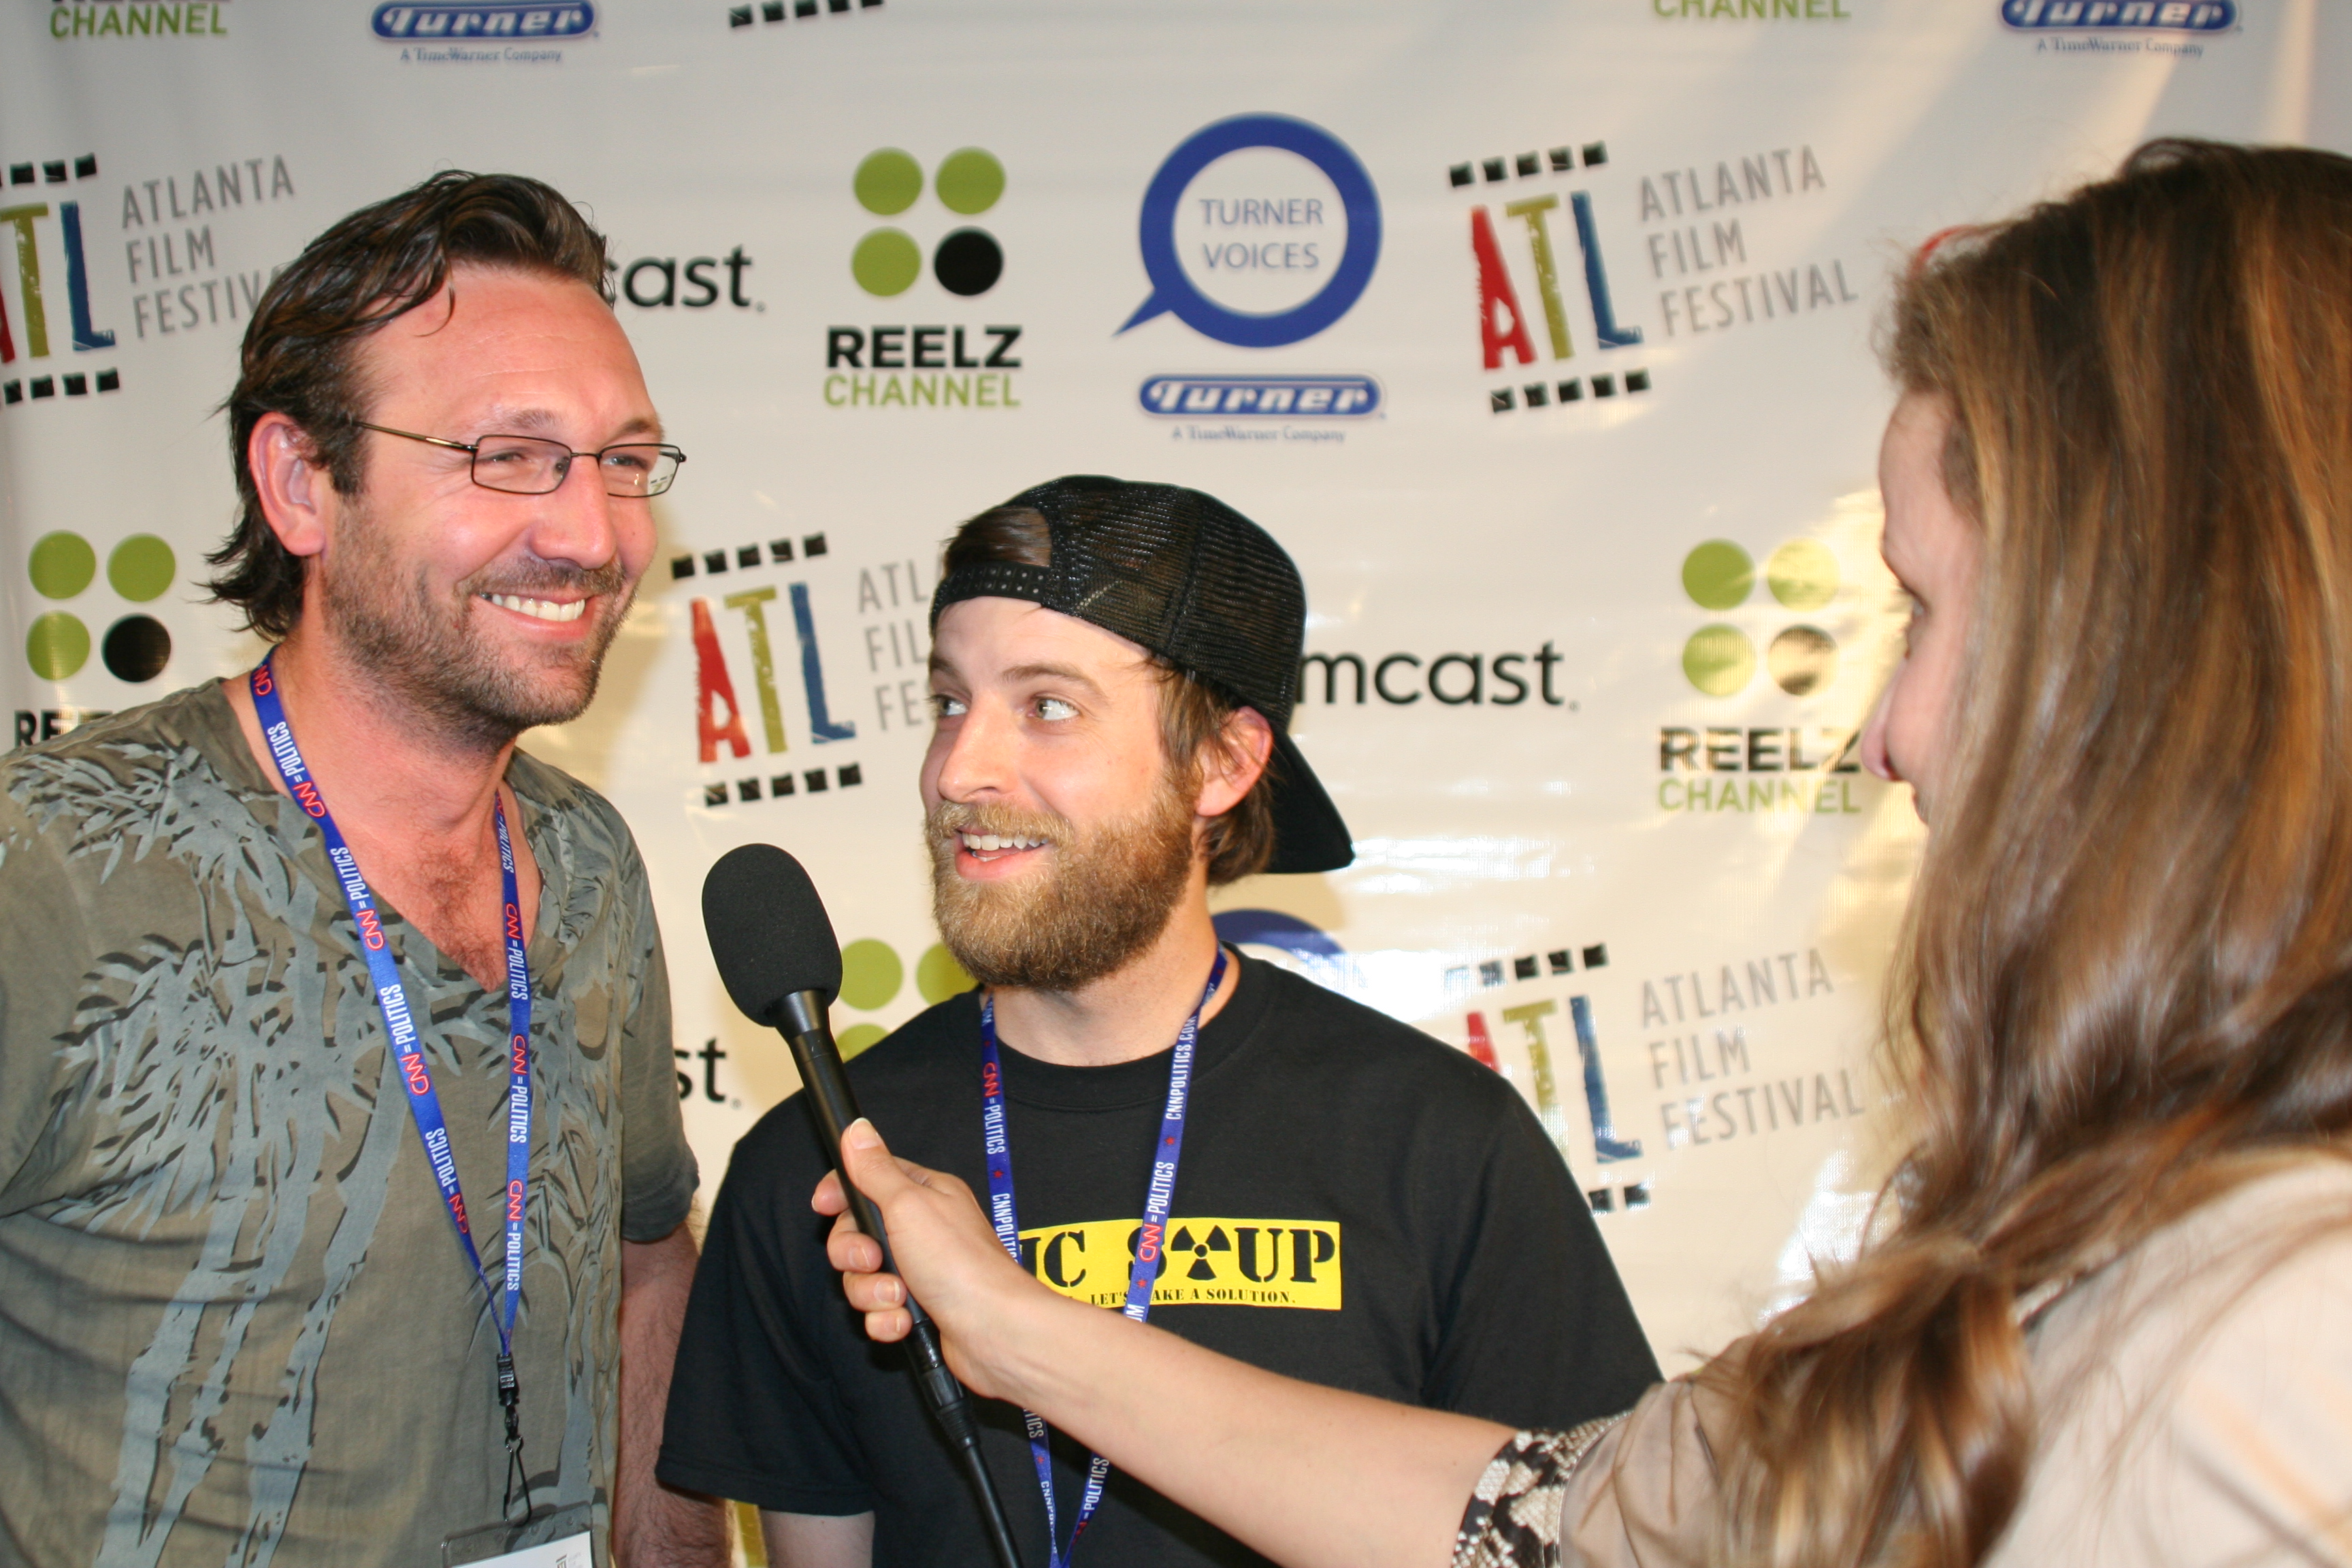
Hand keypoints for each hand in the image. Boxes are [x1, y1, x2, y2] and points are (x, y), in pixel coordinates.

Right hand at [815, 1118, 1065, 1401]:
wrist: (993, 1330)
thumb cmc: (961, 1264)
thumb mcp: (908, 1204)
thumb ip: (875, 1170)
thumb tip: (857, 1129)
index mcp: (924, 1194)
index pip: (868, 1179)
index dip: (840, 1192)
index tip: (823, 1205)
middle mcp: (921, 1229)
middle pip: (856, 1233)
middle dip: (853, 1253)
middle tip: (872, 1260)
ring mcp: (919, 1270)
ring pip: (863, 1277)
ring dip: (871, 1292)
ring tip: (898, 1297)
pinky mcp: (918, 1307)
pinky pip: (878, 1310)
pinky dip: (885, 1318)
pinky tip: (904, 1320)